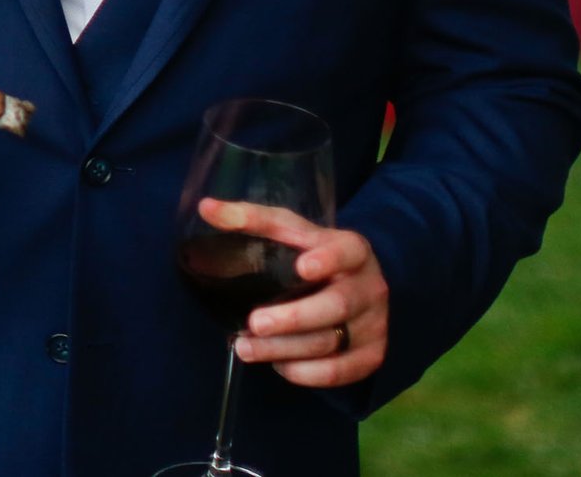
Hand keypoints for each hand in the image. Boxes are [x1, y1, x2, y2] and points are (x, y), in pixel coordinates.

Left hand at [202, 198, 389, 387]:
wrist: (355, 283)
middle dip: (293, 318)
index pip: (346, 252)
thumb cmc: (312, 252)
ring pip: (331, 342)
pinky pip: (338, 371)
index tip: (302, 267)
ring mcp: (374, 324)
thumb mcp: (288, 230)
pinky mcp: (371, 356)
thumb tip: (206, 208)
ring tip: (246, 348)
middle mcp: (370, 287)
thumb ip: (251, 218)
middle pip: (336, 305)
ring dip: (286, 349)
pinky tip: (278, 365)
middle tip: (254, 323)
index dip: (327, 259)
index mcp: (353, 250)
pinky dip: (305, 372)